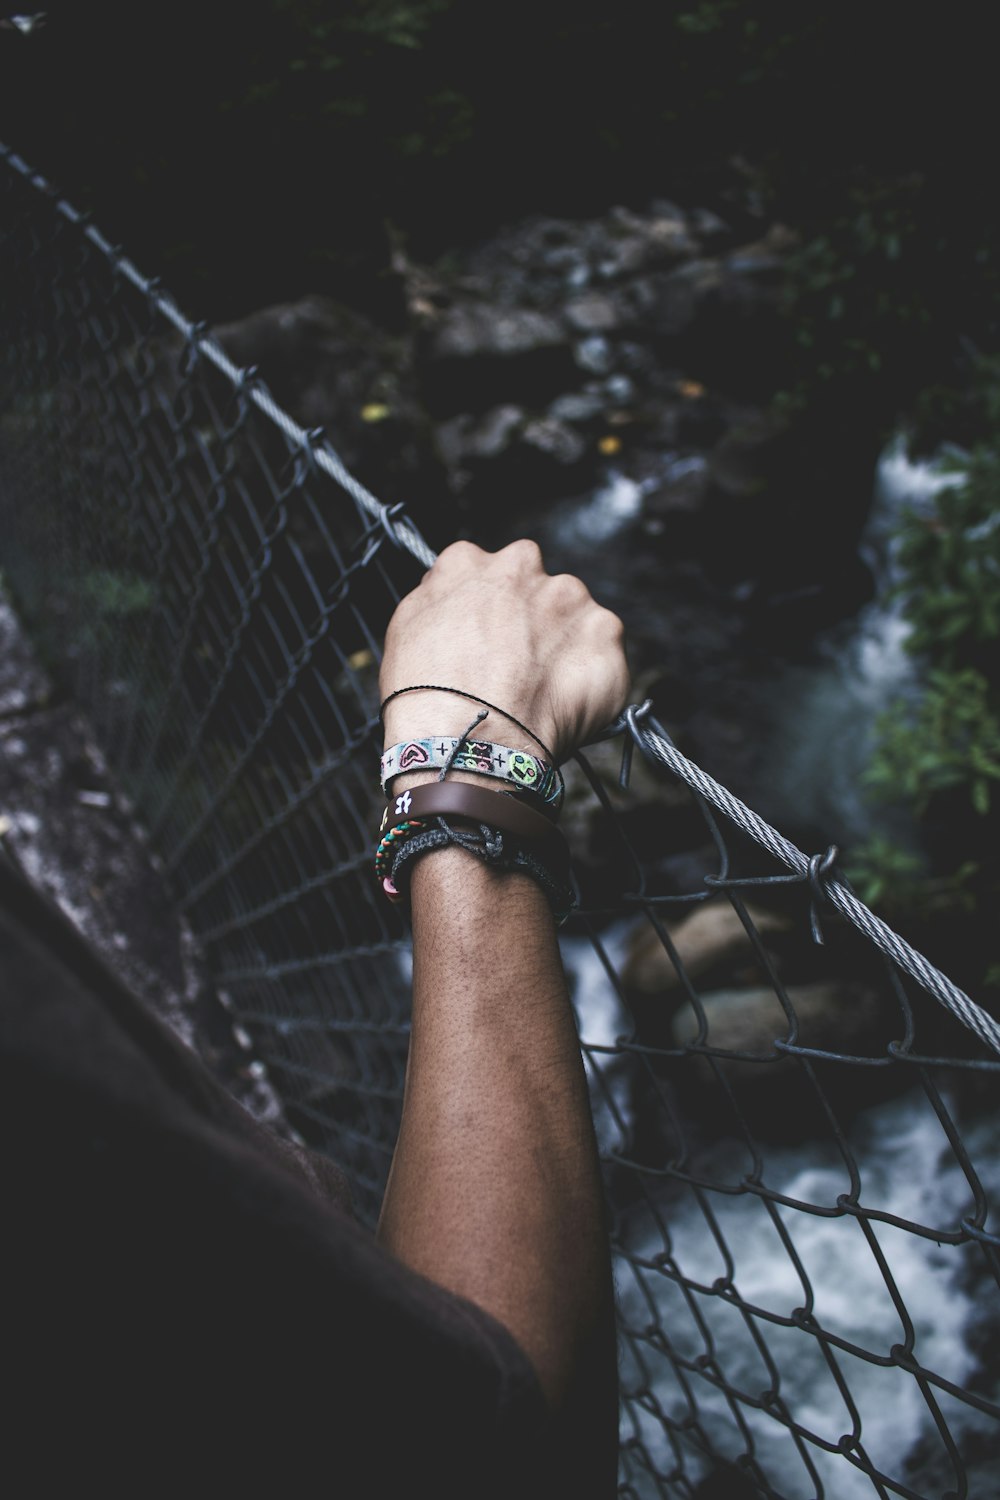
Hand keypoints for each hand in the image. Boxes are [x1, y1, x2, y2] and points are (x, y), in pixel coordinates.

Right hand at [380, 540, 629, 762]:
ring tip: (543, 690)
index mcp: (472, 561)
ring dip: (566, 645)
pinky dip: (592, 677)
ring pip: (576, 617)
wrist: (467, 737)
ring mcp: (571, 598)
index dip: (493, 610)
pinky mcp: (606, 634)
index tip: (491, 639)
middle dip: (536, 619)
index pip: (491, 572)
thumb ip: (438, 593)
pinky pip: (604, 654)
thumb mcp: (404, 627)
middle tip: (520, 667)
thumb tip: (453, 589)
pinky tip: (565, 704)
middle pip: (538, 587)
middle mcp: (525, 565)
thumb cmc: (426, 692)